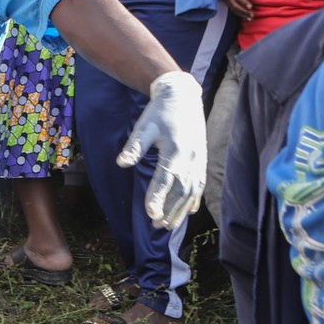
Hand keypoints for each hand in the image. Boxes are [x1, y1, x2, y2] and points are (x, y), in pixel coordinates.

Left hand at [118, 71, 206, 229]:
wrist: (183, 97)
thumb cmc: (160, 112)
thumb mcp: (144, 126)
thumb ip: (134, 146)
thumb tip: (122, 164)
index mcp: (175, 150)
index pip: (165, 179)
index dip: (157, 198)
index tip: (149, 215)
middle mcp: (191, 159)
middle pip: (181, 191)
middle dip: (169, 210)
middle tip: (157, 226)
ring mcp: (199, 160)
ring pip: (192, 191)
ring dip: (181, 210)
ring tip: (169, 226)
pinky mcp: (202, 160)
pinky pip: (200, 184)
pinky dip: (194, 200)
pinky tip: (189, 212)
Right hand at [222, 0, 254, 21]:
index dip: (244, 2)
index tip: (251, 7)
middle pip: (233, 4)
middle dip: (243, 11)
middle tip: (252, 15)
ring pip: (232, 7)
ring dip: (241, 14)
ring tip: (250, 18)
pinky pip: (232, 7)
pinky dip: (238, 13)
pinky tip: (245, 17)